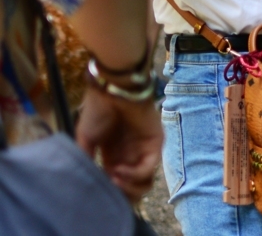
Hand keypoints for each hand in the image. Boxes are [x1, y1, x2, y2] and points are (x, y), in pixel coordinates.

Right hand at [76, 87, 161, 203]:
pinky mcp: (155, 144)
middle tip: (107, 189)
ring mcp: (144, 151)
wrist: (113, 90)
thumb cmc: (98, 110)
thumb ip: (86, 160)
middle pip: (133, 189)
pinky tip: (118, 170)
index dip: (108, 192)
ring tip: (113, 180)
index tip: (95, 191)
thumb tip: (82, 183)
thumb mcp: (84, 139)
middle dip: (121, 195)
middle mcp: (130, 156)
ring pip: (145, 183)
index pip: (116, 185)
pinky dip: (133, 174)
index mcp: (114, 156)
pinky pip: (149, 168)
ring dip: (128, 188)